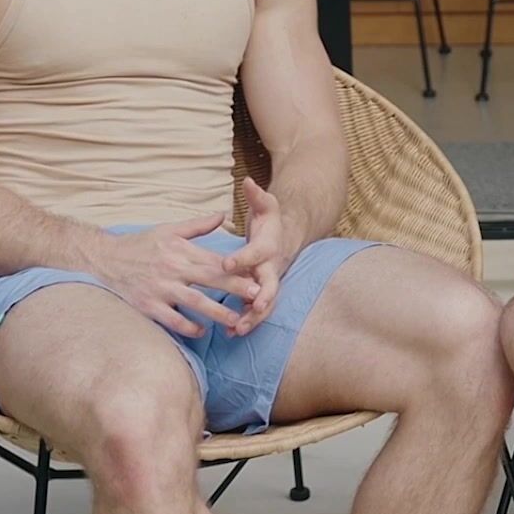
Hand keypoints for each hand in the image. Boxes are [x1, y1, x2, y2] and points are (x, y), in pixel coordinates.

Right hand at [91, 212, 260, 337]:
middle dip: (234, 288)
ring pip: (194, 302)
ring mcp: (160, 289)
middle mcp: (173, 269)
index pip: (214, 261)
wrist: (103, 259)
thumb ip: (197, 226)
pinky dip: (187, 327)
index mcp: (180, 250)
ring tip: (236, 320)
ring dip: (217, 312)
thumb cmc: (139, 245)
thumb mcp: (168, 229)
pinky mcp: (148, 306)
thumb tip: (223, 215)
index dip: (237, 269)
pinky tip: (201, 331)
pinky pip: (172, 320)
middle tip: (256, 296)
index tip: (257, 275)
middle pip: (209, 280)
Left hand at [224, 178, 297, 335]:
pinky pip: (256, 310)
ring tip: (237, 330)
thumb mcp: (266, 205)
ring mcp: (267, 283)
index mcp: (268, 247)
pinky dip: (246, 321)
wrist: (286, 238)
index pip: (255, 253)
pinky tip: (231, 332)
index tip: (226, 264)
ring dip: (252, 318)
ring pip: (264, 304)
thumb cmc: (271, 222)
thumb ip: (257, 195)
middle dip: (259, 299)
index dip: (242, 259)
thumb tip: (247, 181)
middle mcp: (270, 268)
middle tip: (250, 310)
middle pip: (268, 286)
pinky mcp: (261, 293)